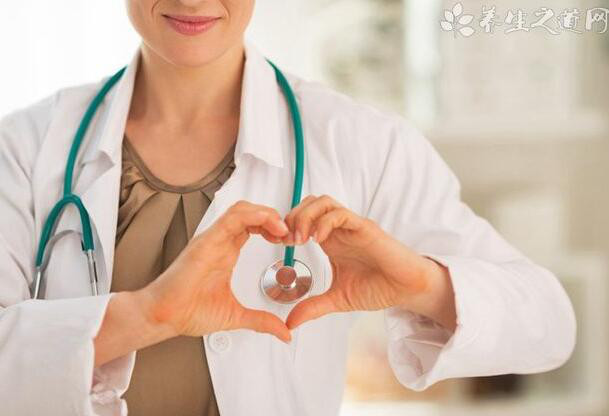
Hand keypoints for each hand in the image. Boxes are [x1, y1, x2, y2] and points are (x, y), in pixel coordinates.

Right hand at [141, 201, 291, 342]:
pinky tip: (270, 224)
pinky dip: (254, 216)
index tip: (290, 240)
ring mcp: (214, 239)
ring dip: (267, 214)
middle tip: (291, 233)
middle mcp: (221, 242)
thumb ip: (262, 321)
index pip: (254, 227)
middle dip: (275, 218)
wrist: (164, 316)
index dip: (275, 228)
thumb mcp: (236, 316)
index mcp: (227, 252)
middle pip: (252, 213)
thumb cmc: (188, 311)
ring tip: (283, 228)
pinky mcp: (207, 241)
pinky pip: (232, 218)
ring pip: (243, 209)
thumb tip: (283, 332)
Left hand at [282, 195, 456, 330]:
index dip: (286, 227)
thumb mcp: (337, 299)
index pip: (303, 218)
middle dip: (292, 217)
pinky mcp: (365, 228)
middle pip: (309, 203)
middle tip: (287, 240)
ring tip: (301, 238)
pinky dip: (325, 222)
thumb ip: (313, 307)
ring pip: (323, 202)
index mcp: (331, 240)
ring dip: (306, 216)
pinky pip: (341, 214)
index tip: (279, 245)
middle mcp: (339, 229)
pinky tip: (319, 240)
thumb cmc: (379, 288)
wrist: (407, 289)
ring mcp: (352, 227)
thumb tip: (290, 323)